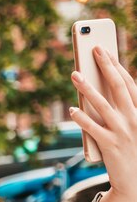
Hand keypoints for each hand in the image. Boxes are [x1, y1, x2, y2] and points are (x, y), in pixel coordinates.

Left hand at [69, 46, 136, 201]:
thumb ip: (121, 109)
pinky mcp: (110, 146)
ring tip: (75, 74)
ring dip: (87, 88)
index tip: (104, 51)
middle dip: (105, 66)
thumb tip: (99, 89)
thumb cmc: (133, 151)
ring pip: (102, 104)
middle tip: (92, 50)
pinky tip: (72, 109)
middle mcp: (135, 119)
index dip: (116, 66)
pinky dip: (81, 118)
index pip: (129, 83)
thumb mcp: (133, 127)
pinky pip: (92, 128)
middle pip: (117, 87)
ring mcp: (123, 132)